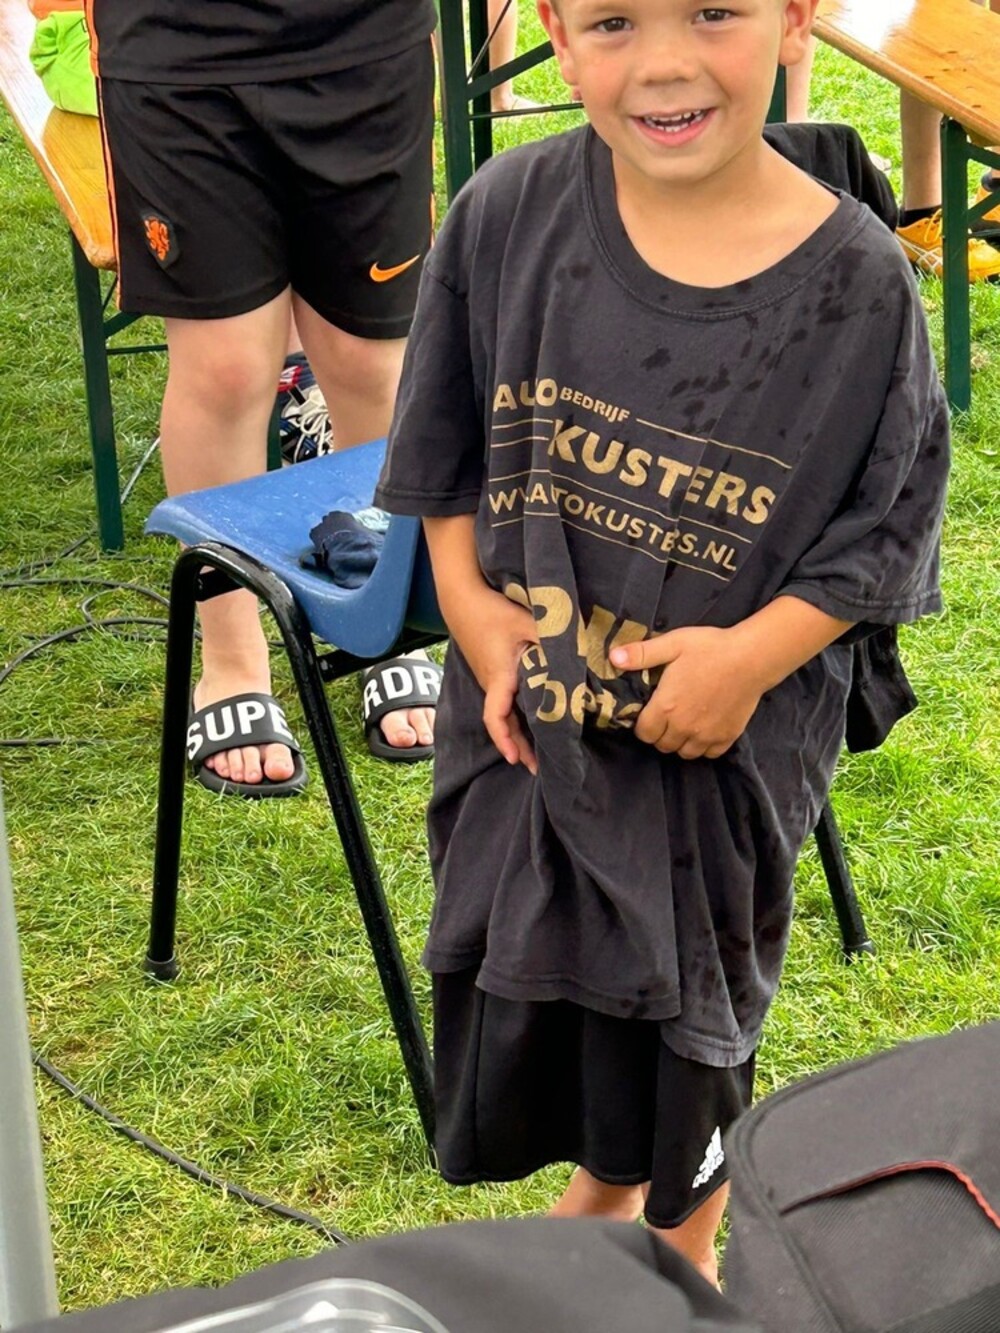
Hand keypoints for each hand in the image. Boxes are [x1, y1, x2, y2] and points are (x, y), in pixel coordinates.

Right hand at [447, 585, 539, 773]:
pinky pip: (504, 701)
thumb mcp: (527, 622)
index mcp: (500, 677)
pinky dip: (516, 717)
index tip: (515, 759)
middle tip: (536, 768)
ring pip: (504, 714)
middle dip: (518, 747)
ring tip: (535, 754)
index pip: (496, 717)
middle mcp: (492, 683)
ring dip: (518, 733)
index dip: (505, 740)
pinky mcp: (492, 672)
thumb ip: (553, 639)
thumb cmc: (493, 611)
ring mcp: (490, 679)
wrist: (462, 599)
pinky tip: (531, 721)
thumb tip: (582, 656)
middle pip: (502, 724)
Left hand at [609, 626, 765, 759]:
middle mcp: (683, 727)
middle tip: (667, 716)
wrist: (752, 658)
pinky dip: (703, 747)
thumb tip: (613, 658)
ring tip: (684, 724)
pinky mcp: (726, 737)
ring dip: (680, 742)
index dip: (643, 725)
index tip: (650, 713)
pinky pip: (708, 754)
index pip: (643, 733)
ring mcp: (706, 735)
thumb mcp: (673, 644)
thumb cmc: (710, 648)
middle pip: (662, 745)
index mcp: (666, 707)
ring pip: (684, 753)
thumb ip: (641, 654)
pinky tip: (704, 729)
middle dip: (660, 734)